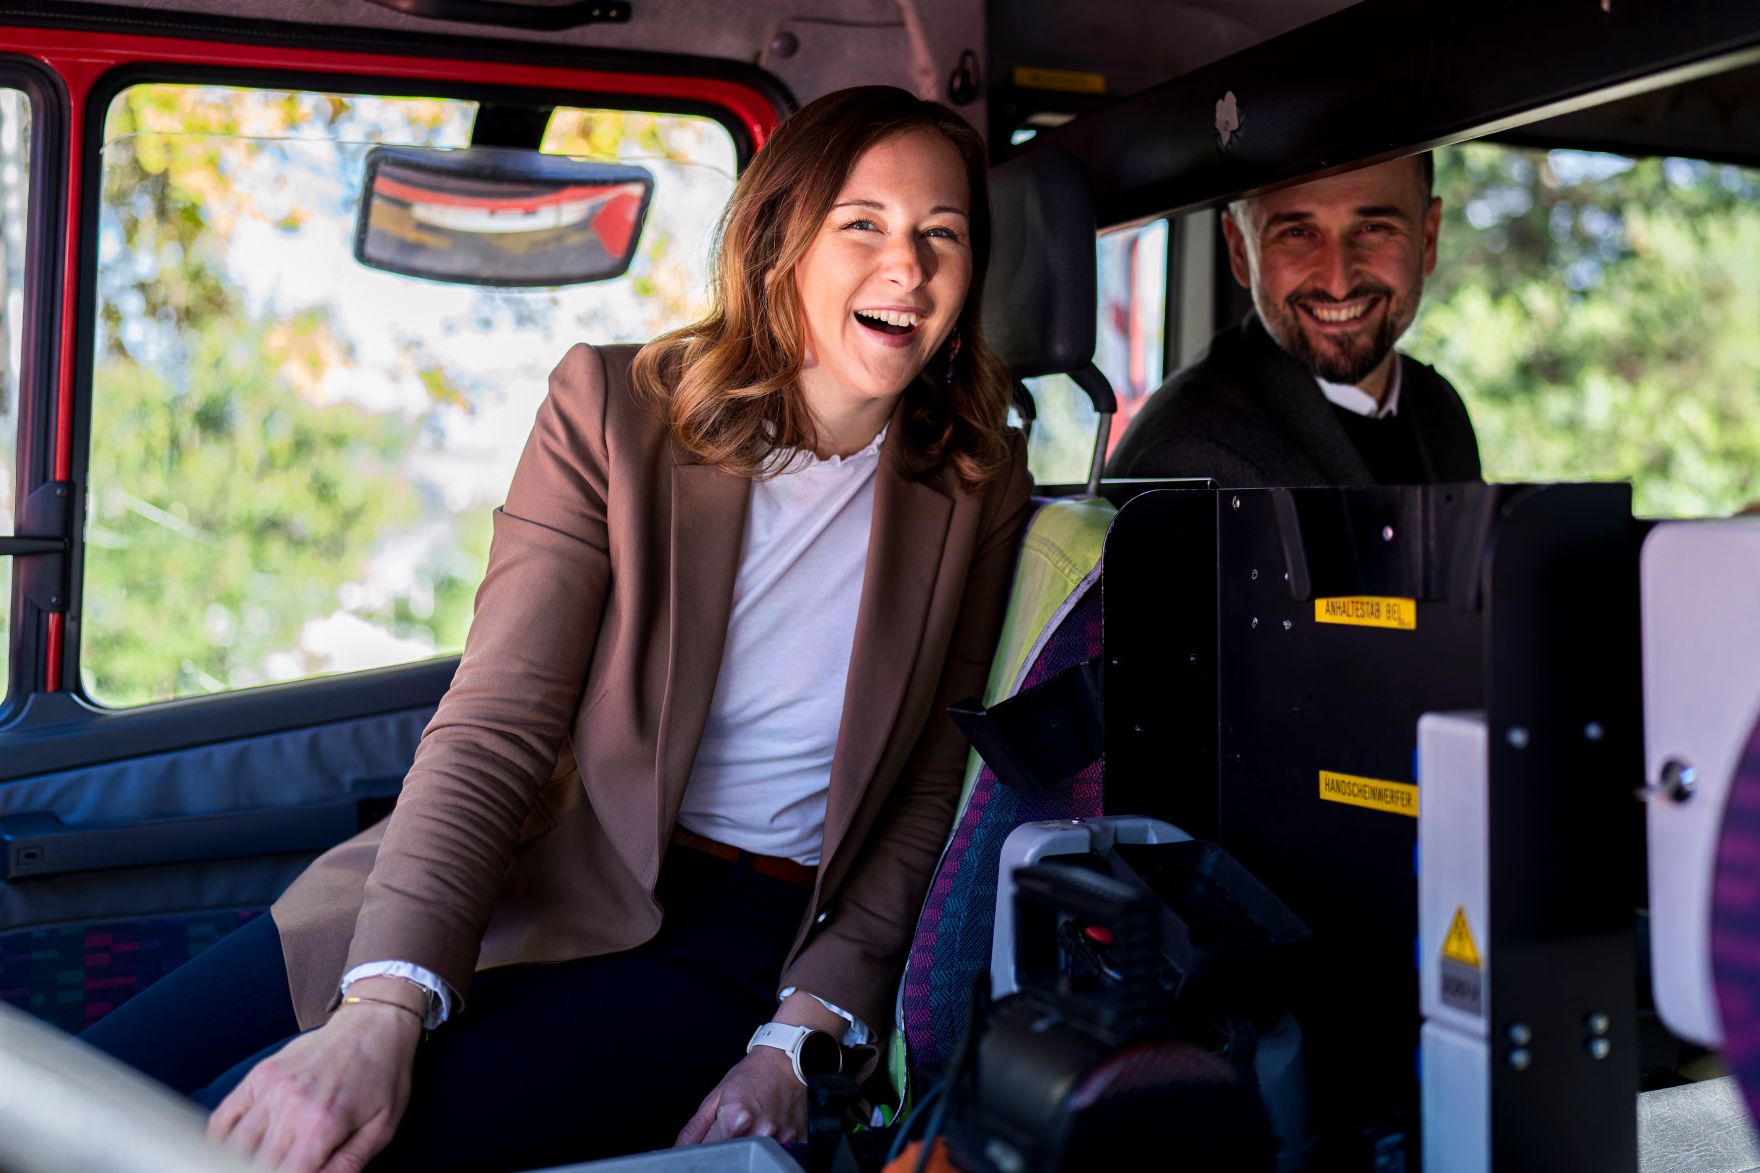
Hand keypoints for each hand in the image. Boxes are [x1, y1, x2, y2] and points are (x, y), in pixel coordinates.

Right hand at [207, 999, 420, 1171]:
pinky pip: (222, 1118)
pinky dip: (217, 1142)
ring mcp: (270, 1088)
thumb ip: (348, 1165)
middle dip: (261, 1172)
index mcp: (322, 1124)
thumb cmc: (384, 1076)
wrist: (375, 1023)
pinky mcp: (259, 1074)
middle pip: (254, 1165)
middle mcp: (290, 1106)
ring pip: (232, 1147)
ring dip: (236, 1161)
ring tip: (252, 1163)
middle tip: (281, 1166)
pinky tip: (228, 1152)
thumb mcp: (382, 1127)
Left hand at [674, 1048, 805, 1146]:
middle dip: (729, 1146)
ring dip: (750, 1144)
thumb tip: (681, 1149)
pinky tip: (770, 1125)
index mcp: (735, 1119)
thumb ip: (695, 1128)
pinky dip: (770, 1145)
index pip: (710, 1152)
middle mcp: (759, 1131)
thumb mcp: (717, 1096)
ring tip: (755, 1123)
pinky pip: (777, 1152)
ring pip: (755, 1155)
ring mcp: (781, 1138)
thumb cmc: (754, 1074)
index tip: (709, 1145)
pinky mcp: (797, 1141)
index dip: (706, 1150)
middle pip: (734, 1155)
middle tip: (734, 1128)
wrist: (787, 1060)